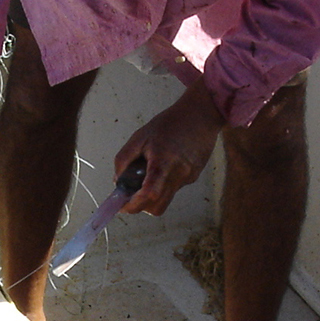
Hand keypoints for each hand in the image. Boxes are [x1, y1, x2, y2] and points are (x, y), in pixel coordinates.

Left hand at [114, 83, 228, 215]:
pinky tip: (166, 163)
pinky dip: (164, 183)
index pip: (149, 194)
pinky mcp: (194, 176)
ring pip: (166, 199)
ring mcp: (188, 177)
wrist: (200, 114)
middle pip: (158, 206)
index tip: (123, 206)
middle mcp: (178, 173)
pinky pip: (174, 188)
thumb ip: (124, 160)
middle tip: (131, 196)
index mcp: (163, 162)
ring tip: (149, 173)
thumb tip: (118, 182)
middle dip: (141, 206)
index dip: (134, 205)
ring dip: (152, 195)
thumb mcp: (139, 137)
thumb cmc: (169, 123)